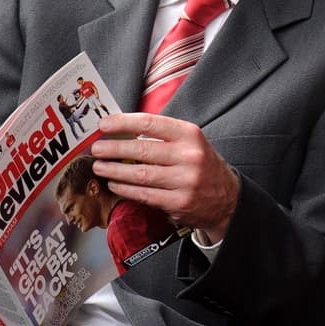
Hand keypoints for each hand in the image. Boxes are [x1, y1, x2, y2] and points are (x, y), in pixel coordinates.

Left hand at [90, 114, 241, 243]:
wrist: (228, 199)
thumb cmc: (202, 166)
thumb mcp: (190, 143)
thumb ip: (162, 135)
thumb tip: (123, 130)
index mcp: (190, 135)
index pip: (150, 123)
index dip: (122, 123)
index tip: (104, 125)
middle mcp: (189, 156)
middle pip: (142, 149)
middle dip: (113, 148)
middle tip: (96, 149)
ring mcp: (185, 181)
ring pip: (140, 174)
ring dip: (114, 170)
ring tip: (99, 167)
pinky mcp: (179, 202)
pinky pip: (145, 194)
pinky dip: (125, 189)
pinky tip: (115, 184)